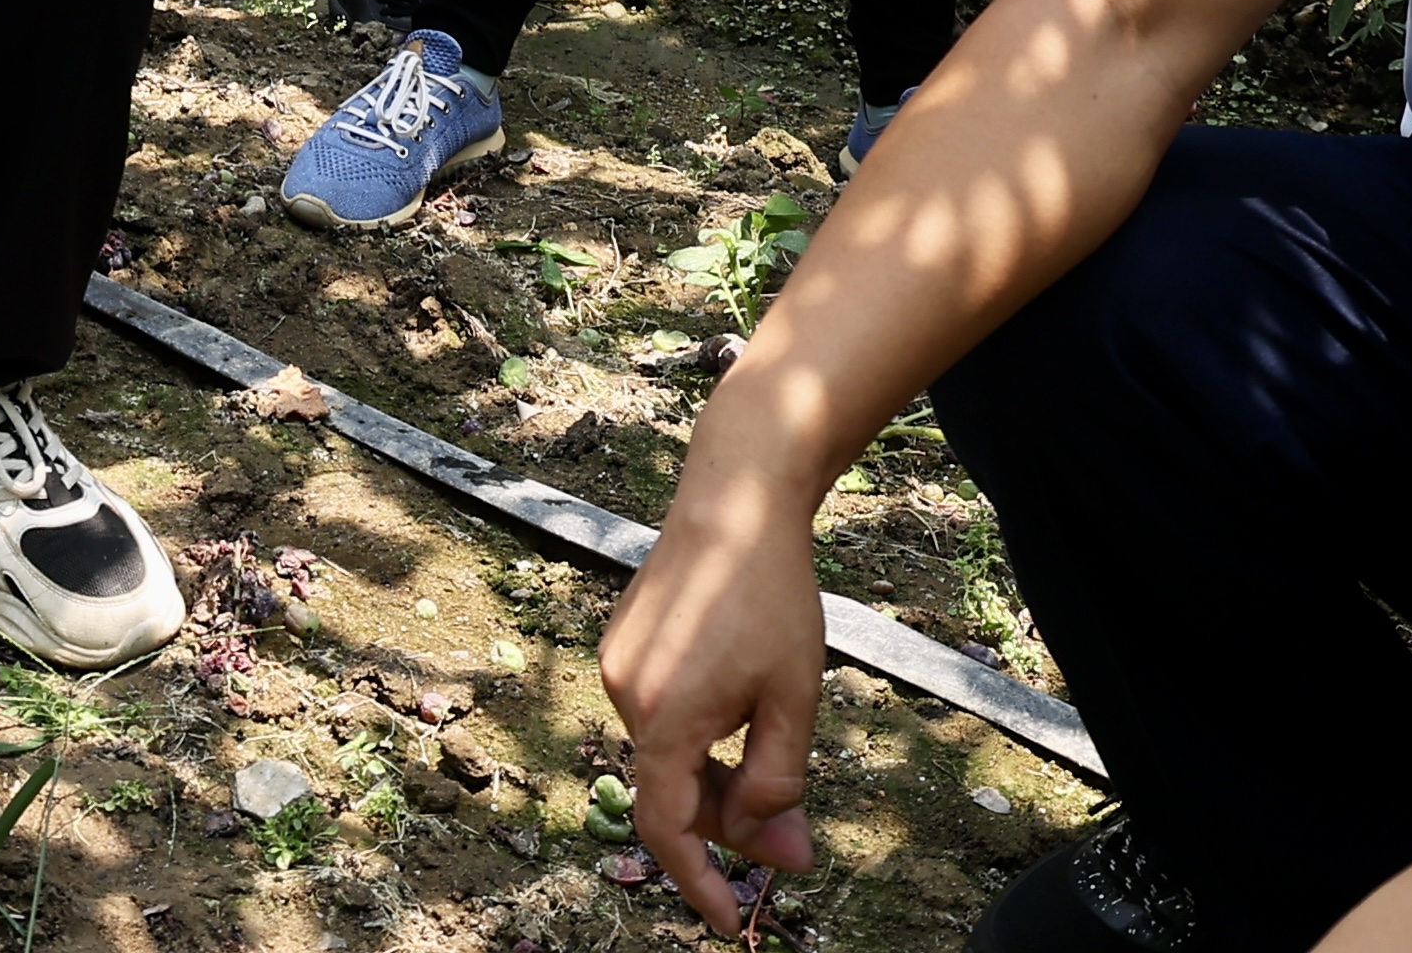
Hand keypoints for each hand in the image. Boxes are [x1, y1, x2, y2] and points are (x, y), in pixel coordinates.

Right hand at [600, 493, 831, 930]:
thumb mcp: (795, 699)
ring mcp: (616, 667)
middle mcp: (625, 696)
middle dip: (726, 824)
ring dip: (712, 776)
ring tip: (771, 743)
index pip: (668, 830)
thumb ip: (777, 783)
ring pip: (665, 755)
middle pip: (671, 793)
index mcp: (666, 717)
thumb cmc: (770, 595)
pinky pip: (656, 715)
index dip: (699, 884)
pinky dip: (695, 737)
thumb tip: (766, 850)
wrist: (735, 500)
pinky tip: (739, 703)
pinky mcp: (620, 644)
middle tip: (791, 833)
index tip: (731, 923)